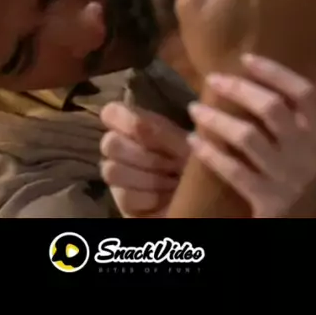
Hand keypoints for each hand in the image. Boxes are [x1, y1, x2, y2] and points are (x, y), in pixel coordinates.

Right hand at [100, 102, 188, 216]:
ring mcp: (118, 174)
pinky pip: (125, 196)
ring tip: (172, 181)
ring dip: (149, 177)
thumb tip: (138, 123)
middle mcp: (122, 147)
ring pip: (113, 170)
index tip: (141, 127)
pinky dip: (151, 197)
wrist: (205, 196)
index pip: (111, 113)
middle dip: (144, 155)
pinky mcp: (122, 202)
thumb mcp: (188, 144)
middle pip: (110, 143)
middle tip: (172, 163)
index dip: (123, 119)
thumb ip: (163, 134)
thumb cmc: (196, 162)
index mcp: (136, 125)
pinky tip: (167, 197)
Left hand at [187, 53, 315, 217]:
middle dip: (238, 89)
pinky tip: (193, 140)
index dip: (274, 72)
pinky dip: (209, 152)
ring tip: (194, 108)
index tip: (245, 58)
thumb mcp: (306, 146)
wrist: (300, 226)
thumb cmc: (296, 177)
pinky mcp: (267, 199)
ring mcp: (288, 176)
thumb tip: (256, 75)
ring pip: (247, 136)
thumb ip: (292, 116)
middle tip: (211, 79)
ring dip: (216, 119)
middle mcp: (307, 152)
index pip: (302, 92)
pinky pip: (232, 169)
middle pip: (271, 108)